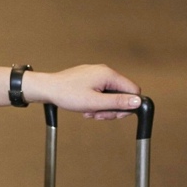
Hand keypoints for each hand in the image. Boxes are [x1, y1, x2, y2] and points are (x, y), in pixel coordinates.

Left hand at [26, 64, 140, 119]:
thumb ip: (118, 102)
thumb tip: (138, 102)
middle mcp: (104, 71)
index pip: (133, 90)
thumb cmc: (67, 94)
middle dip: (112, 108)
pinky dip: (96, 103)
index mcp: (108, 74)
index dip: (128, 105)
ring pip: (111, 95)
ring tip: (90, 112)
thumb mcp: (95, 102)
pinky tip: (86, 108)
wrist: (47, 89)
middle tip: (99, 115)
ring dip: (103, 107)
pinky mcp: (90, 79)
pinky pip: (101, 93)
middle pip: (122, 94)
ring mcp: (97, 75)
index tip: (116, 114)